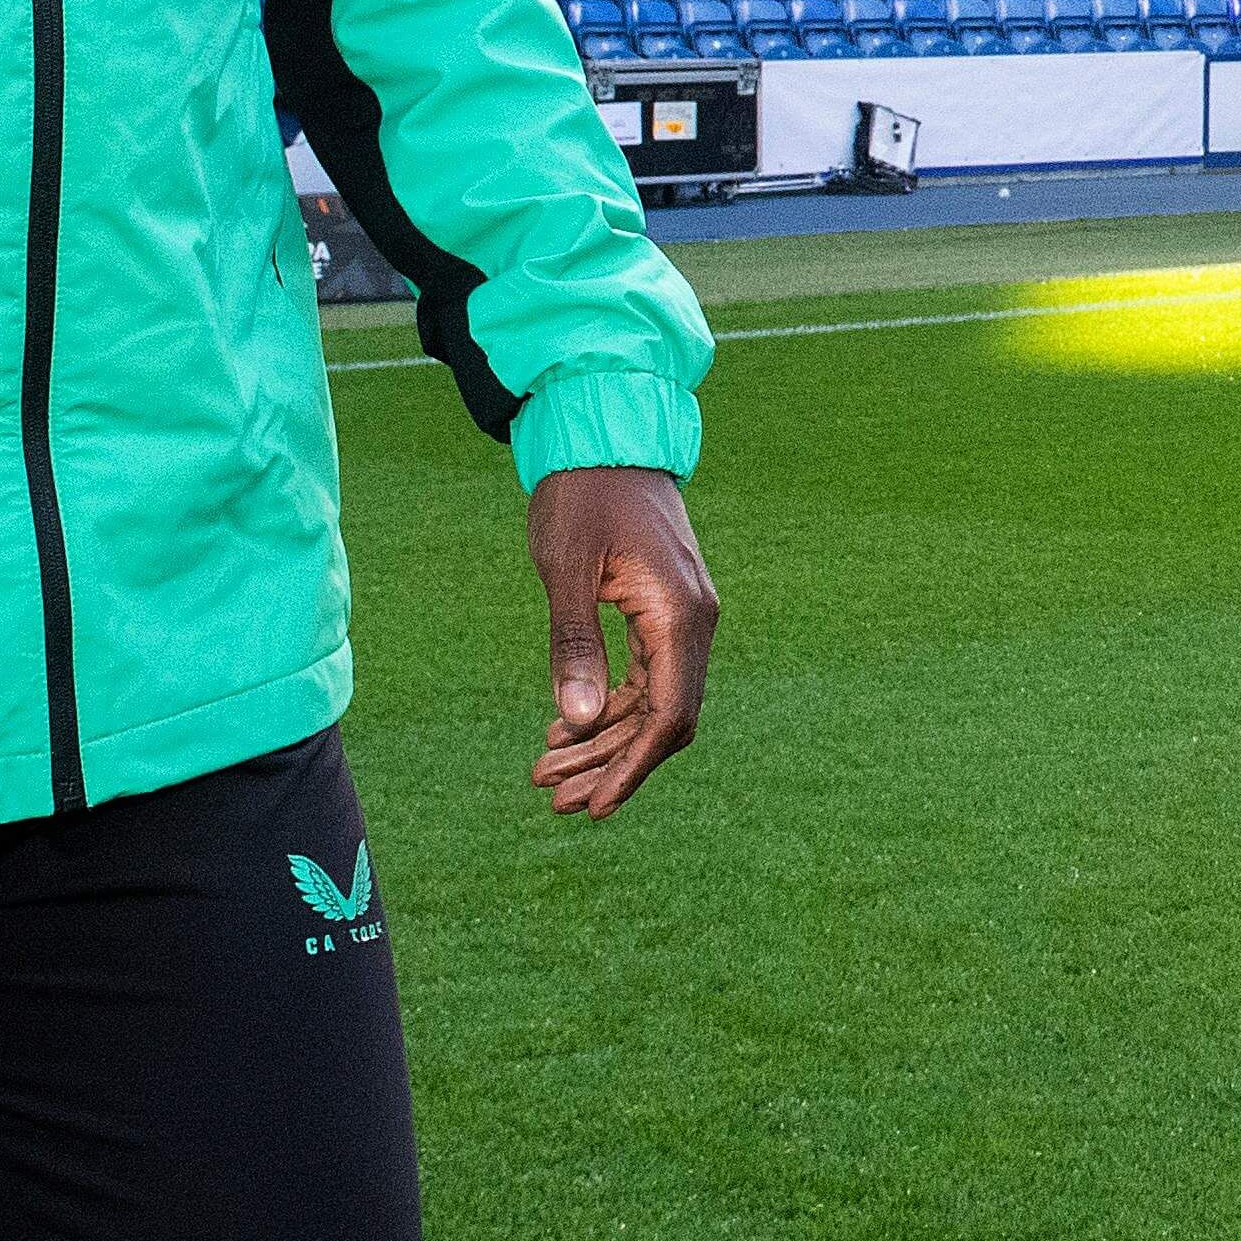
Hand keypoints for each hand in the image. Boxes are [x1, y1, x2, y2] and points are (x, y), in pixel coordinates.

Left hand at [528, 465, 717, 814]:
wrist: (609, 434)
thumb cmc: (583, 495)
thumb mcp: (566, 571)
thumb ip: (573, 646)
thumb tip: (574, 722)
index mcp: (678, 614)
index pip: (667, 714)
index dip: (632, 767)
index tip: (593, 806)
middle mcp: (693, 621)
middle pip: (662, 717)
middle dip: (609, 763)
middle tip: (552, 799)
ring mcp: (683, 616)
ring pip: (652, 701)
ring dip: (603, 740)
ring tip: (546, 772)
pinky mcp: (665, 609)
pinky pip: (645, 675)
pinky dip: (608, 705)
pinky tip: (566, 728)